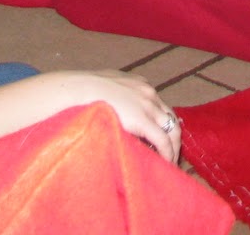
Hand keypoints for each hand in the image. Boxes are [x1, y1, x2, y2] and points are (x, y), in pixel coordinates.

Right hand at [65, 70, 181, 162]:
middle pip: (170, 117)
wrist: (76, 90)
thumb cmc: (82, 92)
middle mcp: (148, 92)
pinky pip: (163, 140)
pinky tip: (165, 163)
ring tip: (169, 163)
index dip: (161, 124)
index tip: (160, 139)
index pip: (159, 106)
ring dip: (173, 147)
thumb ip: (112, 99)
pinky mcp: (143, 120)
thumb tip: (108, 110)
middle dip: (172, 136)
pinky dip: (167, 153)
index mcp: (139, 85)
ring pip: (172, 129)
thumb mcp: (104, 90)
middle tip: (170, 154)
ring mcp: (147, 105)